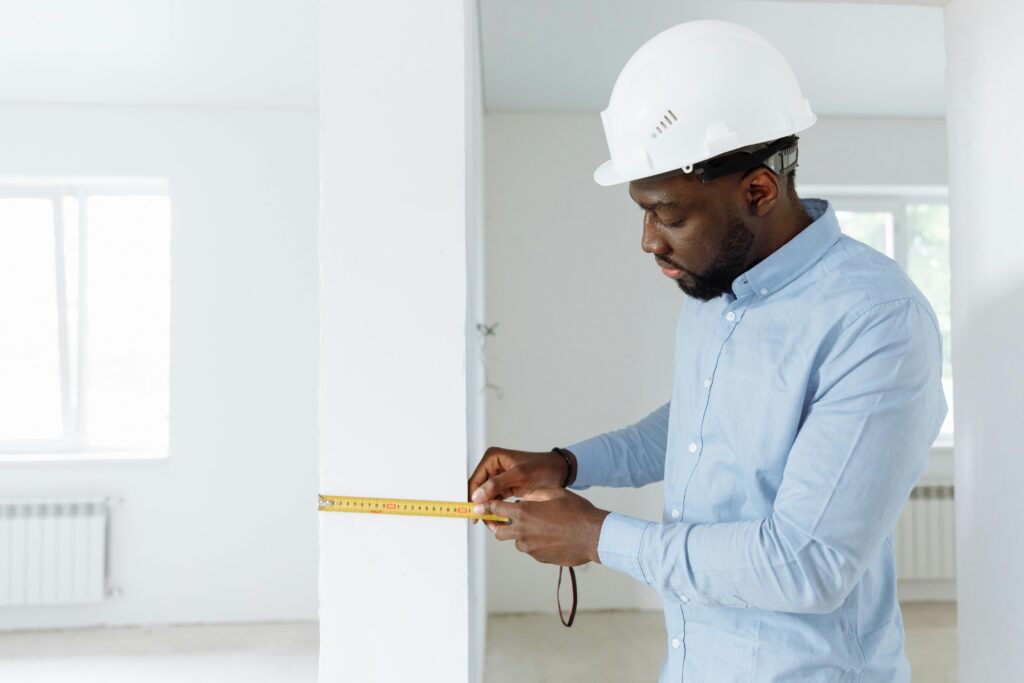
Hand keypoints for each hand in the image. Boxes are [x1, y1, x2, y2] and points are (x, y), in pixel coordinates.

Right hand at [467, 447, 569, 523]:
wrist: (559, 471)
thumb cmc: (542, 467)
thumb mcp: (519, 474)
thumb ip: (497, 484)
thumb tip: (477, 495)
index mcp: (493, 459)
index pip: (476, 480)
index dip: (472, 497)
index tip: (473, 512)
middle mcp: (493, 467)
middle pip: (479, 490)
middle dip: (481, 506)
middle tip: (484, 521)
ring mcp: (499, 478)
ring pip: (487, 497)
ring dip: (489, 510)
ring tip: (493, 524)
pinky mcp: (506, 487)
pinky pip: (496, 500)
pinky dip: (497, 510)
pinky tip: (499, 519)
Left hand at [475, 488, 608, 566]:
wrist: (594, 536)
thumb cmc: (577, 512)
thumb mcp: (555, 494)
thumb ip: (534, 494)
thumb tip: (523, 496)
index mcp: (524, 512)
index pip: (496, 509)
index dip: (487, 507)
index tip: (479, 507)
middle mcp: (523, 531)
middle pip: (498, 531)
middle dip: (498, 525)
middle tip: (504, 521)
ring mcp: (530, 547)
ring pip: (516, 541)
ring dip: (521, 534)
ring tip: (539, 527)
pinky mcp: (539, 558)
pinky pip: (531, 550)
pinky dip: (535, 543)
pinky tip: (550, 537)